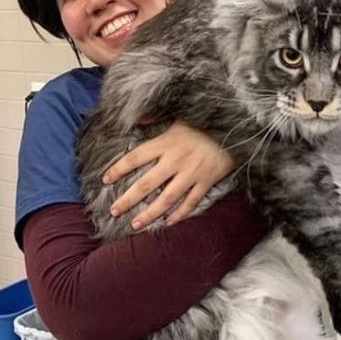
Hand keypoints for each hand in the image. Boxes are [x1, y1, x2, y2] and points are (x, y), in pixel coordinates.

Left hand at [103, 121, 234, 228]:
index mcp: (165, 143)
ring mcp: (191, 174)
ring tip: (136, 224)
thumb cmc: (205, 121)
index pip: (135, 158)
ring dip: (149, 213)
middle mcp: (175, 161)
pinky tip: (168, 222)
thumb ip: (155, 117)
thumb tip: (135, 120)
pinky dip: (179, 214)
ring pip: (166, 199)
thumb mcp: (178, 115)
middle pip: (146, 184)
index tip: (105, 180)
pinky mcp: (207, 182)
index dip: (118, 170)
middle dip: (127, 199)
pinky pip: (191, 202)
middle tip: (114, 211)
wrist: (236, 129)